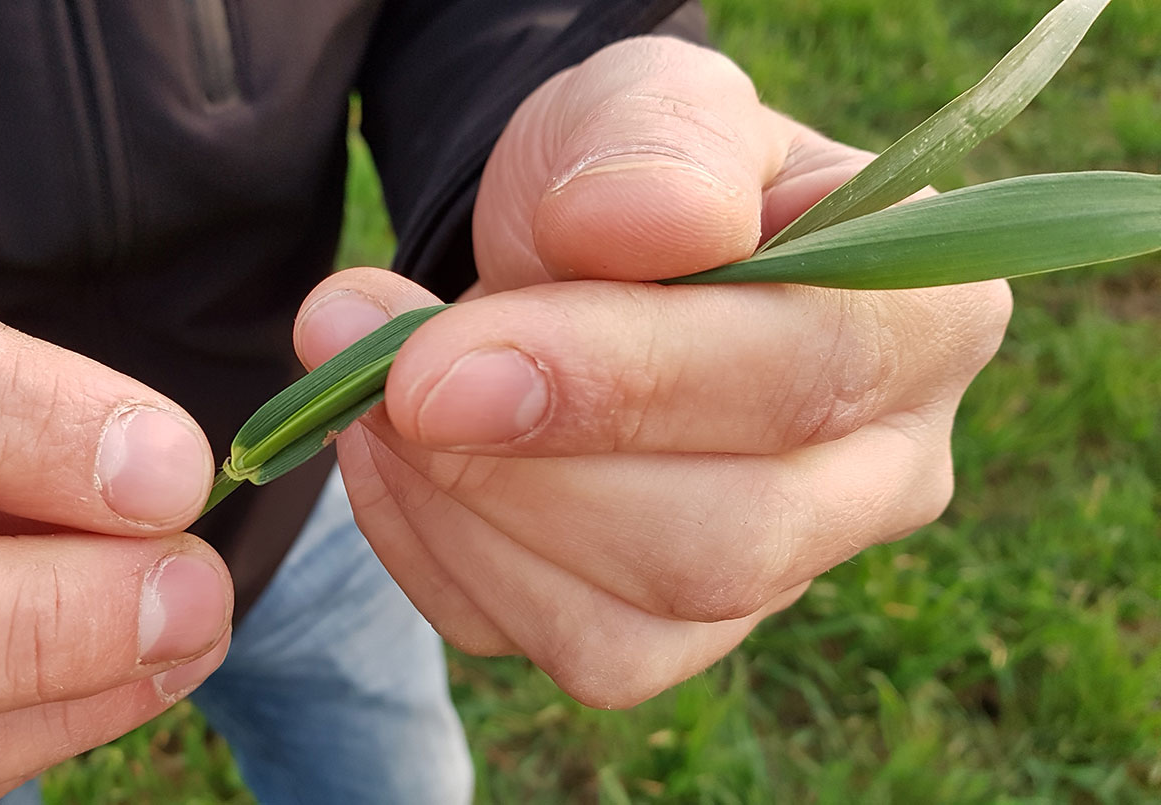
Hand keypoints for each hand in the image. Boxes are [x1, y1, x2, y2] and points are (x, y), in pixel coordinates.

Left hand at [294, 37, 1011, 707]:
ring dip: (463, 512)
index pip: (798, 380)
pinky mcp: (670, 634)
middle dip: (519, 470)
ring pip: (625, 631)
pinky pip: (545, 645)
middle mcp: (884, 471)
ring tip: (380, 391)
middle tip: (383, 376)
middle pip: (721, 546)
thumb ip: (655, 140)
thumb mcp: (643, 102)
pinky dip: (440, 556)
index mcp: (921, 316)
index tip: (437, 360)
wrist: (577, 250)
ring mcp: (782, 573)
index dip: (614, 381)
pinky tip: (401, 460)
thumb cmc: (634, 172)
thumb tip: (643, 224)